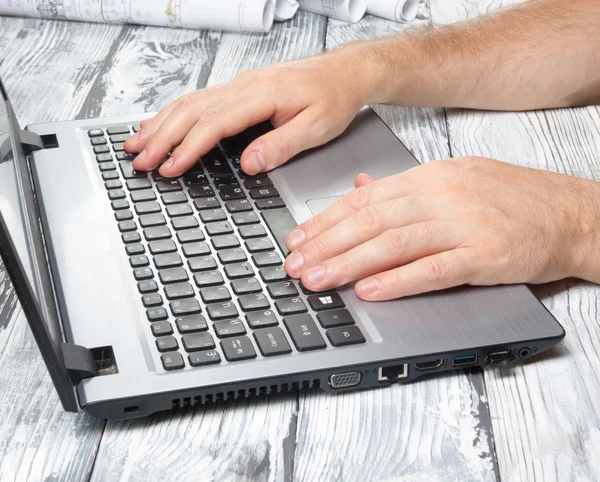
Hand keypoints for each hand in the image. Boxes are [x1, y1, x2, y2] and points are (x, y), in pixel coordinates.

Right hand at [124, 52, 370, 177]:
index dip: (189, 147)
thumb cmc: (334, 98)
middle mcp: (244, 86)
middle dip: (162, 137)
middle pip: (192, 110)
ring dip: (161, 123)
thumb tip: (250, 163)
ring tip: (137, 142)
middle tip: (139, 160)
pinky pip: (200, 100)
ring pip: (190, 102)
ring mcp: (240, 85)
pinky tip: (163, 123)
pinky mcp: (240, 89)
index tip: (171, 166)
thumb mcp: (318, 128)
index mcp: (261, 94)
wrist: (345, 73)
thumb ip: (282, 145)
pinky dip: (176, 114)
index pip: (215, 123)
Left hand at [283, 157, 596, 300]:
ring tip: (318, 280)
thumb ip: (404, 187)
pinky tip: (369, 290)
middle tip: (295, 265)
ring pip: (393, 243)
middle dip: (326, 244)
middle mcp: (442, 196)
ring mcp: (464, 224)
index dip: (326, 220)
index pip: (364, 199)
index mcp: (431, 177)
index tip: (298, 239)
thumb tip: (360, 186)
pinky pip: (433, 269)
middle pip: (371, 220)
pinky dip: (398, 281)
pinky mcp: (485, 255)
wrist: (571, 214)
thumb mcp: (455, 180)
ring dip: (349, 264)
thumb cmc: (514, 199)